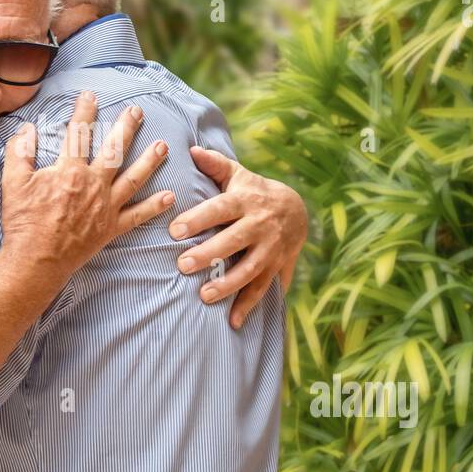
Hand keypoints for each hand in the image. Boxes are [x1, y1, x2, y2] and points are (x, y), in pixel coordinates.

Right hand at [0, 91, 173, 282]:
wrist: (35, 261)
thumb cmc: (23, 222)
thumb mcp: (12, 182)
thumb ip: (19, 152)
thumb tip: (26, 129)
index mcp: (69, 171)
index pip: (79, 133)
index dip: (85, 111)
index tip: (91, 95)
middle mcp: (93, 185)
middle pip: (114, 150)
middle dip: (127, 128)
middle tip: (137, 111)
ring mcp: (105, 207)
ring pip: (133, 179)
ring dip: (150, 161)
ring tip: (164, 146)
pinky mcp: (110, 229)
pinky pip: (137, 216)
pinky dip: (154, 207)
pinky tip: (169, 196)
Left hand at [169, 146, 307, 328]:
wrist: (298, 211)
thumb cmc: (254, 191)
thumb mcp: (238, 174)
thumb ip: (214, 164)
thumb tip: (189, 149)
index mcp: (245, 200)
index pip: (219, 209)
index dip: (198, 219)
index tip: (175, 230)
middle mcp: (259, 225)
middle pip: (233, 241)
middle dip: (209, 254)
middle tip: (183, 265)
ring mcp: (269, 248)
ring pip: (249, 268)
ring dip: (227, 284)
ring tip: (204, 295)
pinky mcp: (276, 267)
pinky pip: (262, 289)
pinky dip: (248, 306)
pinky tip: (232, 322)